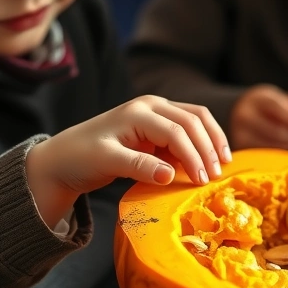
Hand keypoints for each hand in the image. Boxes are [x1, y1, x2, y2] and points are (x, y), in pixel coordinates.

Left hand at [25, 96, 230, 228]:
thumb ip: (139, 167)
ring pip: (196, 119)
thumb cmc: (82, 157)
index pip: (177, 131)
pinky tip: (208, 162)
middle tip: (215, 177)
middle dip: (208, 148)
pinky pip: (188, 129)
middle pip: (193, 120)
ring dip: (211, 141)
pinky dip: (202, 143)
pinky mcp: (158, 125)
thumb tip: (170, 176)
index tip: (201, 181)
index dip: (193, 156)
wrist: (65, 157)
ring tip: (222, 165)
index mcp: (139, 112)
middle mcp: (151, 106)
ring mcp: (156, 113)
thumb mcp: (107, 162)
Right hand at [230, 85, 287, 150]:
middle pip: (276, 130)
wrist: (238, 115)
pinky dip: (281, 155)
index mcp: (257, 99)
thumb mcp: (281, 100)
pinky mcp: (241, 151)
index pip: (277, 107)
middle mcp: (244, 116)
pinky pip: (266, 157)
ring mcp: (240, 134)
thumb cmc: (267, 108)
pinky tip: (287, 149)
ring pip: (272, 146)